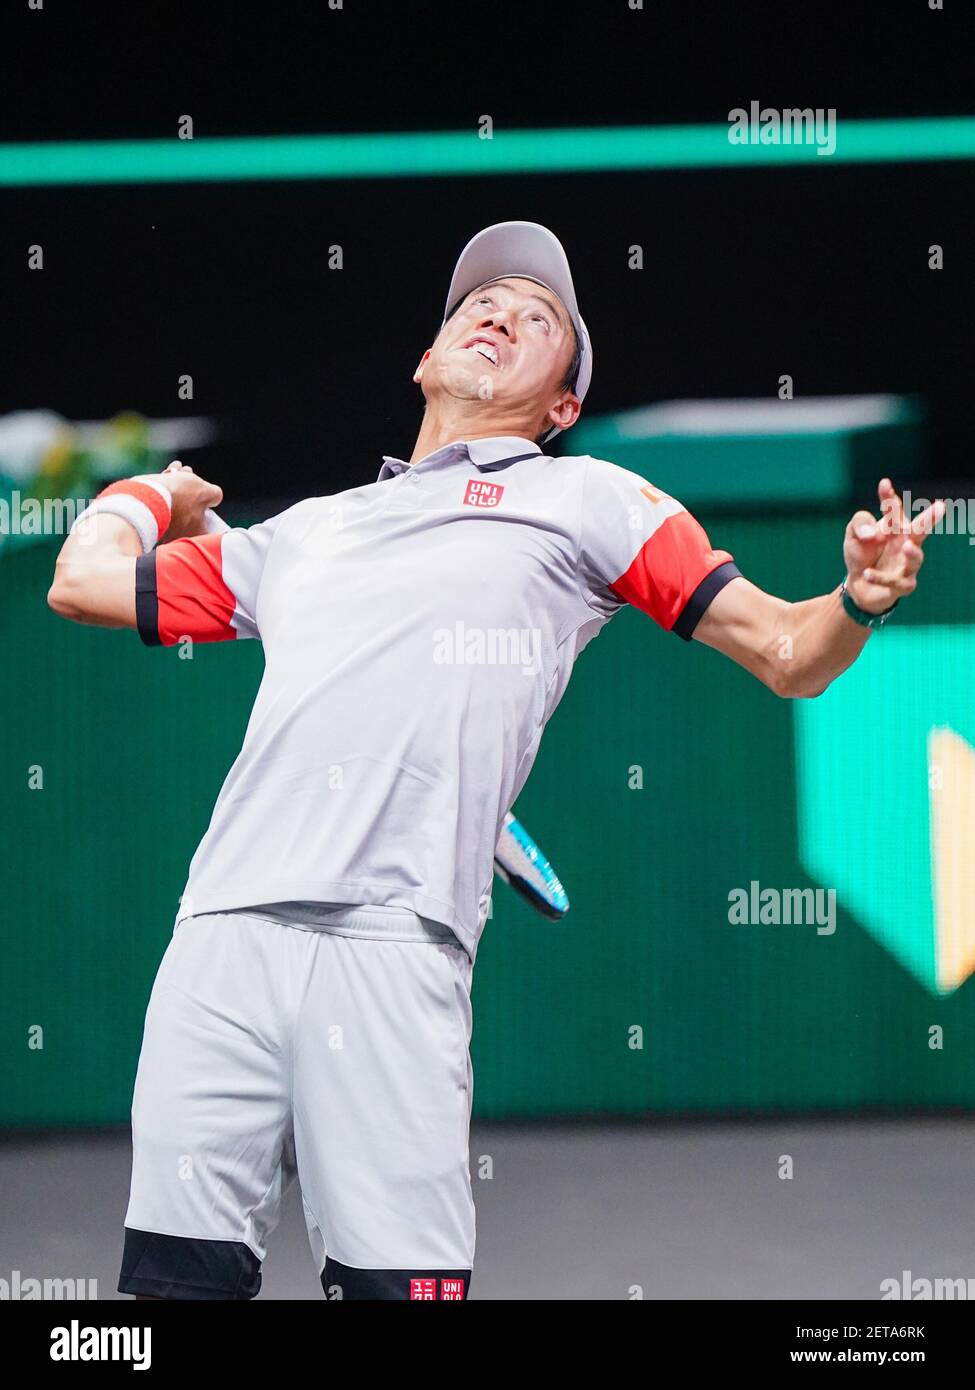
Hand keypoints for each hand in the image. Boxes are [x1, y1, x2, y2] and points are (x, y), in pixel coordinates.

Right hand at [134, 460, 223, 542]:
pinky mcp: (152, 516)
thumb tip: (214, 497)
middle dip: (192, 489)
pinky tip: (170, 472)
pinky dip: (167, 486)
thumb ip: (215, 495)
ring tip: (179, 469)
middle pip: (192, 510)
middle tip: (191, 476)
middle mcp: (180, 535)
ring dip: (179, 483)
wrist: (147, 494)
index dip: (209, 509)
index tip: (206, 499)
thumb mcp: (206, 491)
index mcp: (196, 534)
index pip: (209, 527)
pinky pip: (164, 501)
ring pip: (177, 503)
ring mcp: (164, 527)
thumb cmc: (179, 496)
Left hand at [842, 478, 943, 614]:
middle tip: (940, 507)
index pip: (893, 509)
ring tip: (907, 545)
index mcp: (895, 527)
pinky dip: (881, 577)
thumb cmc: (861, 555)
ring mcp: (907, 564)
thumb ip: (859, 524)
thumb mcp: (852, 534)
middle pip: (920, 530)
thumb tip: (872, 534)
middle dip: (929, 519)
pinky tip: (867, 573)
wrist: (858, 585)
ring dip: (913, 552)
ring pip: (916, 558)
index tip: (884, 484)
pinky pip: (896, 581)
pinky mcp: (903, 584)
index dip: (889, 497)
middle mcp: (906, 543)